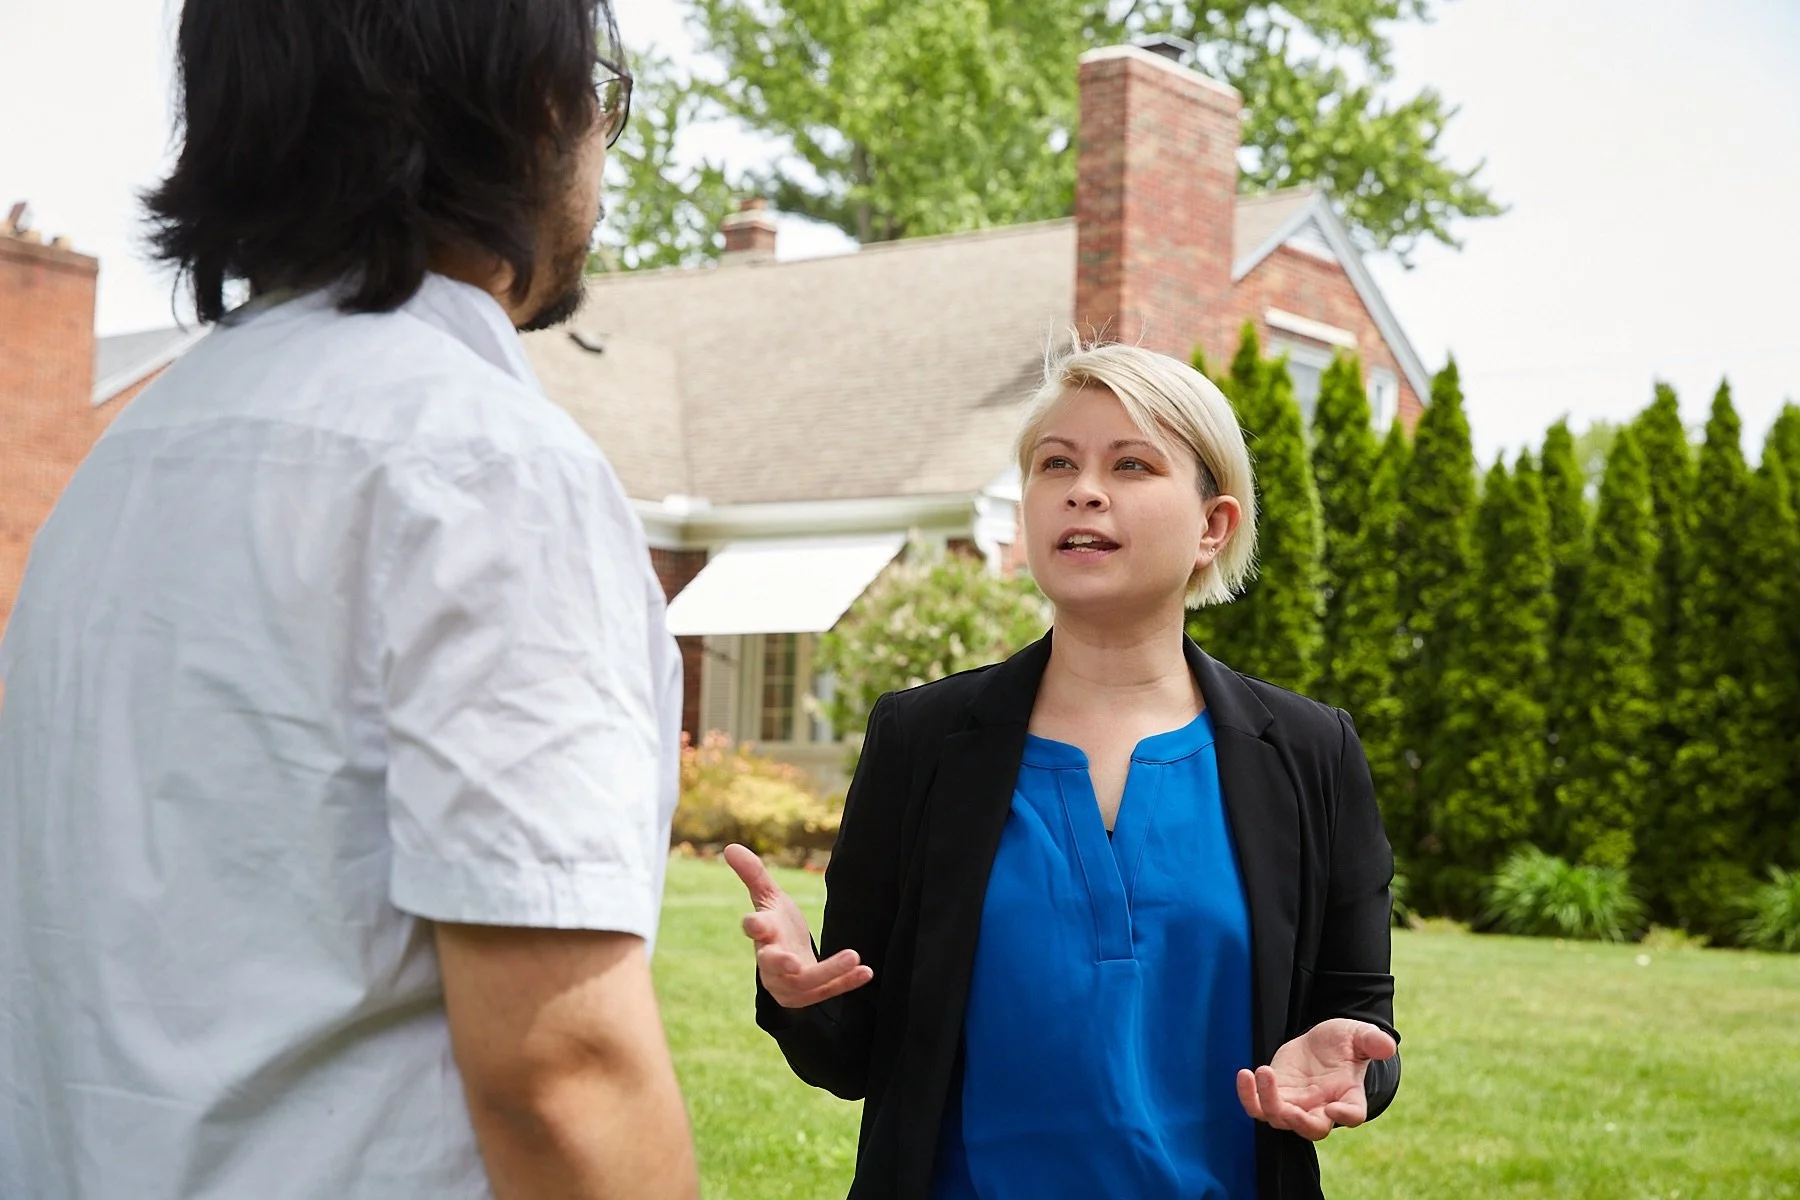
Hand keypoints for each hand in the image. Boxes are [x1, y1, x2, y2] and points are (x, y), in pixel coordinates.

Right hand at [723, 844, 872, 1008]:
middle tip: (796, 964)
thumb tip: (729, 846)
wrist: (788, 963)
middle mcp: (770, 963)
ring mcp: (789, 983)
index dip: (753, 926)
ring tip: (854, 956)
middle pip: (772, 965)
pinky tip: (867, 972)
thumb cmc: (776, 925)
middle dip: (783, 964)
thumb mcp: (768, 898)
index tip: (754, 923)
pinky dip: (847, 982)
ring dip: (830, 970)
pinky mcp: (810, 994)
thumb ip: (753, 874)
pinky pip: (829, 991)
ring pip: (807, 981)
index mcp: (762, 935)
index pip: (753, 929)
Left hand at [1235, 1018, 1396, 1140]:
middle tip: (1288, 1108)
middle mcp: (1323, 1108)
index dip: (1345, 1115)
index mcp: (1349, 1096)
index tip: (1336, 1108)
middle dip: (1300, 1122)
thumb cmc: (1344, 1042)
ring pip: (1280, 1119)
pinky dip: (1248, 1096)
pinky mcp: (1275, 1096)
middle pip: (1312, 1129)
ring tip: (1263, 1072)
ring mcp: (1297, 1105)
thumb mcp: (1358, 1035)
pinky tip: (1244, 1074)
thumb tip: (1388, 1046)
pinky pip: (1257, 1107)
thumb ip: (1371, 1041)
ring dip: (1269, 1102)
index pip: (1352, 1115)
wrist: (1321, 1044)